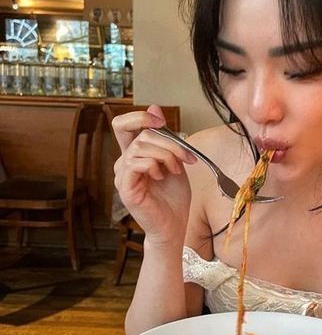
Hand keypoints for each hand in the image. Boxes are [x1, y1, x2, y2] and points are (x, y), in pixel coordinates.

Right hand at [112, 105, 196, 245]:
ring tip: (176, 170)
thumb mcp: (175, 160)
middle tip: (186, 157)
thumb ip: (165, 138)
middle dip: (168, 141)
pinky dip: (154, 165)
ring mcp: (122, 175)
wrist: (174, 227)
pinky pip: (135, 163)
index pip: (124, 125)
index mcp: (134, 154)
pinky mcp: (124, 187)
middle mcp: (124, 163)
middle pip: (138, 133)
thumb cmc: (173, 198)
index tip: (161, 121)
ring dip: (166, 154)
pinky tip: (162, 176)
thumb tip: (154, 107)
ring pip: (140, 147)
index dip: (140, 116)